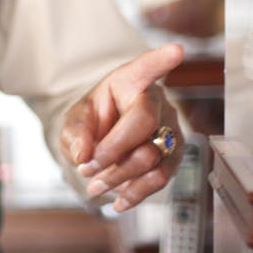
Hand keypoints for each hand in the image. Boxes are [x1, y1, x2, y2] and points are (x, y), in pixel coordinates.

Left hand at [58, 43, 185, 211]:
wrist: (106, 141)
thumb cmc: (96, 120)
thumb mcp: (76, 119)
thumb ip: (76, 132)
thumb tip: (83, 154)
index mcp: (131, 81)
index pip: (147, 67)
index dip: (161, 60)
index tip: (176, 50)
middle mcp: (157, 101)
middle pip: (144, 123)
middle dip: (112, 151)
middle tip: (87, 168)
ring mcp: (170, 128)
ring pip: (152, 156)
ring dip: (120, 177)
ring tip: (95, 186)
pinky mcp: (174, 156)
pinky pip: (161, 178)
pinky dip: (137, 193)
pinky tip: (119, 201)